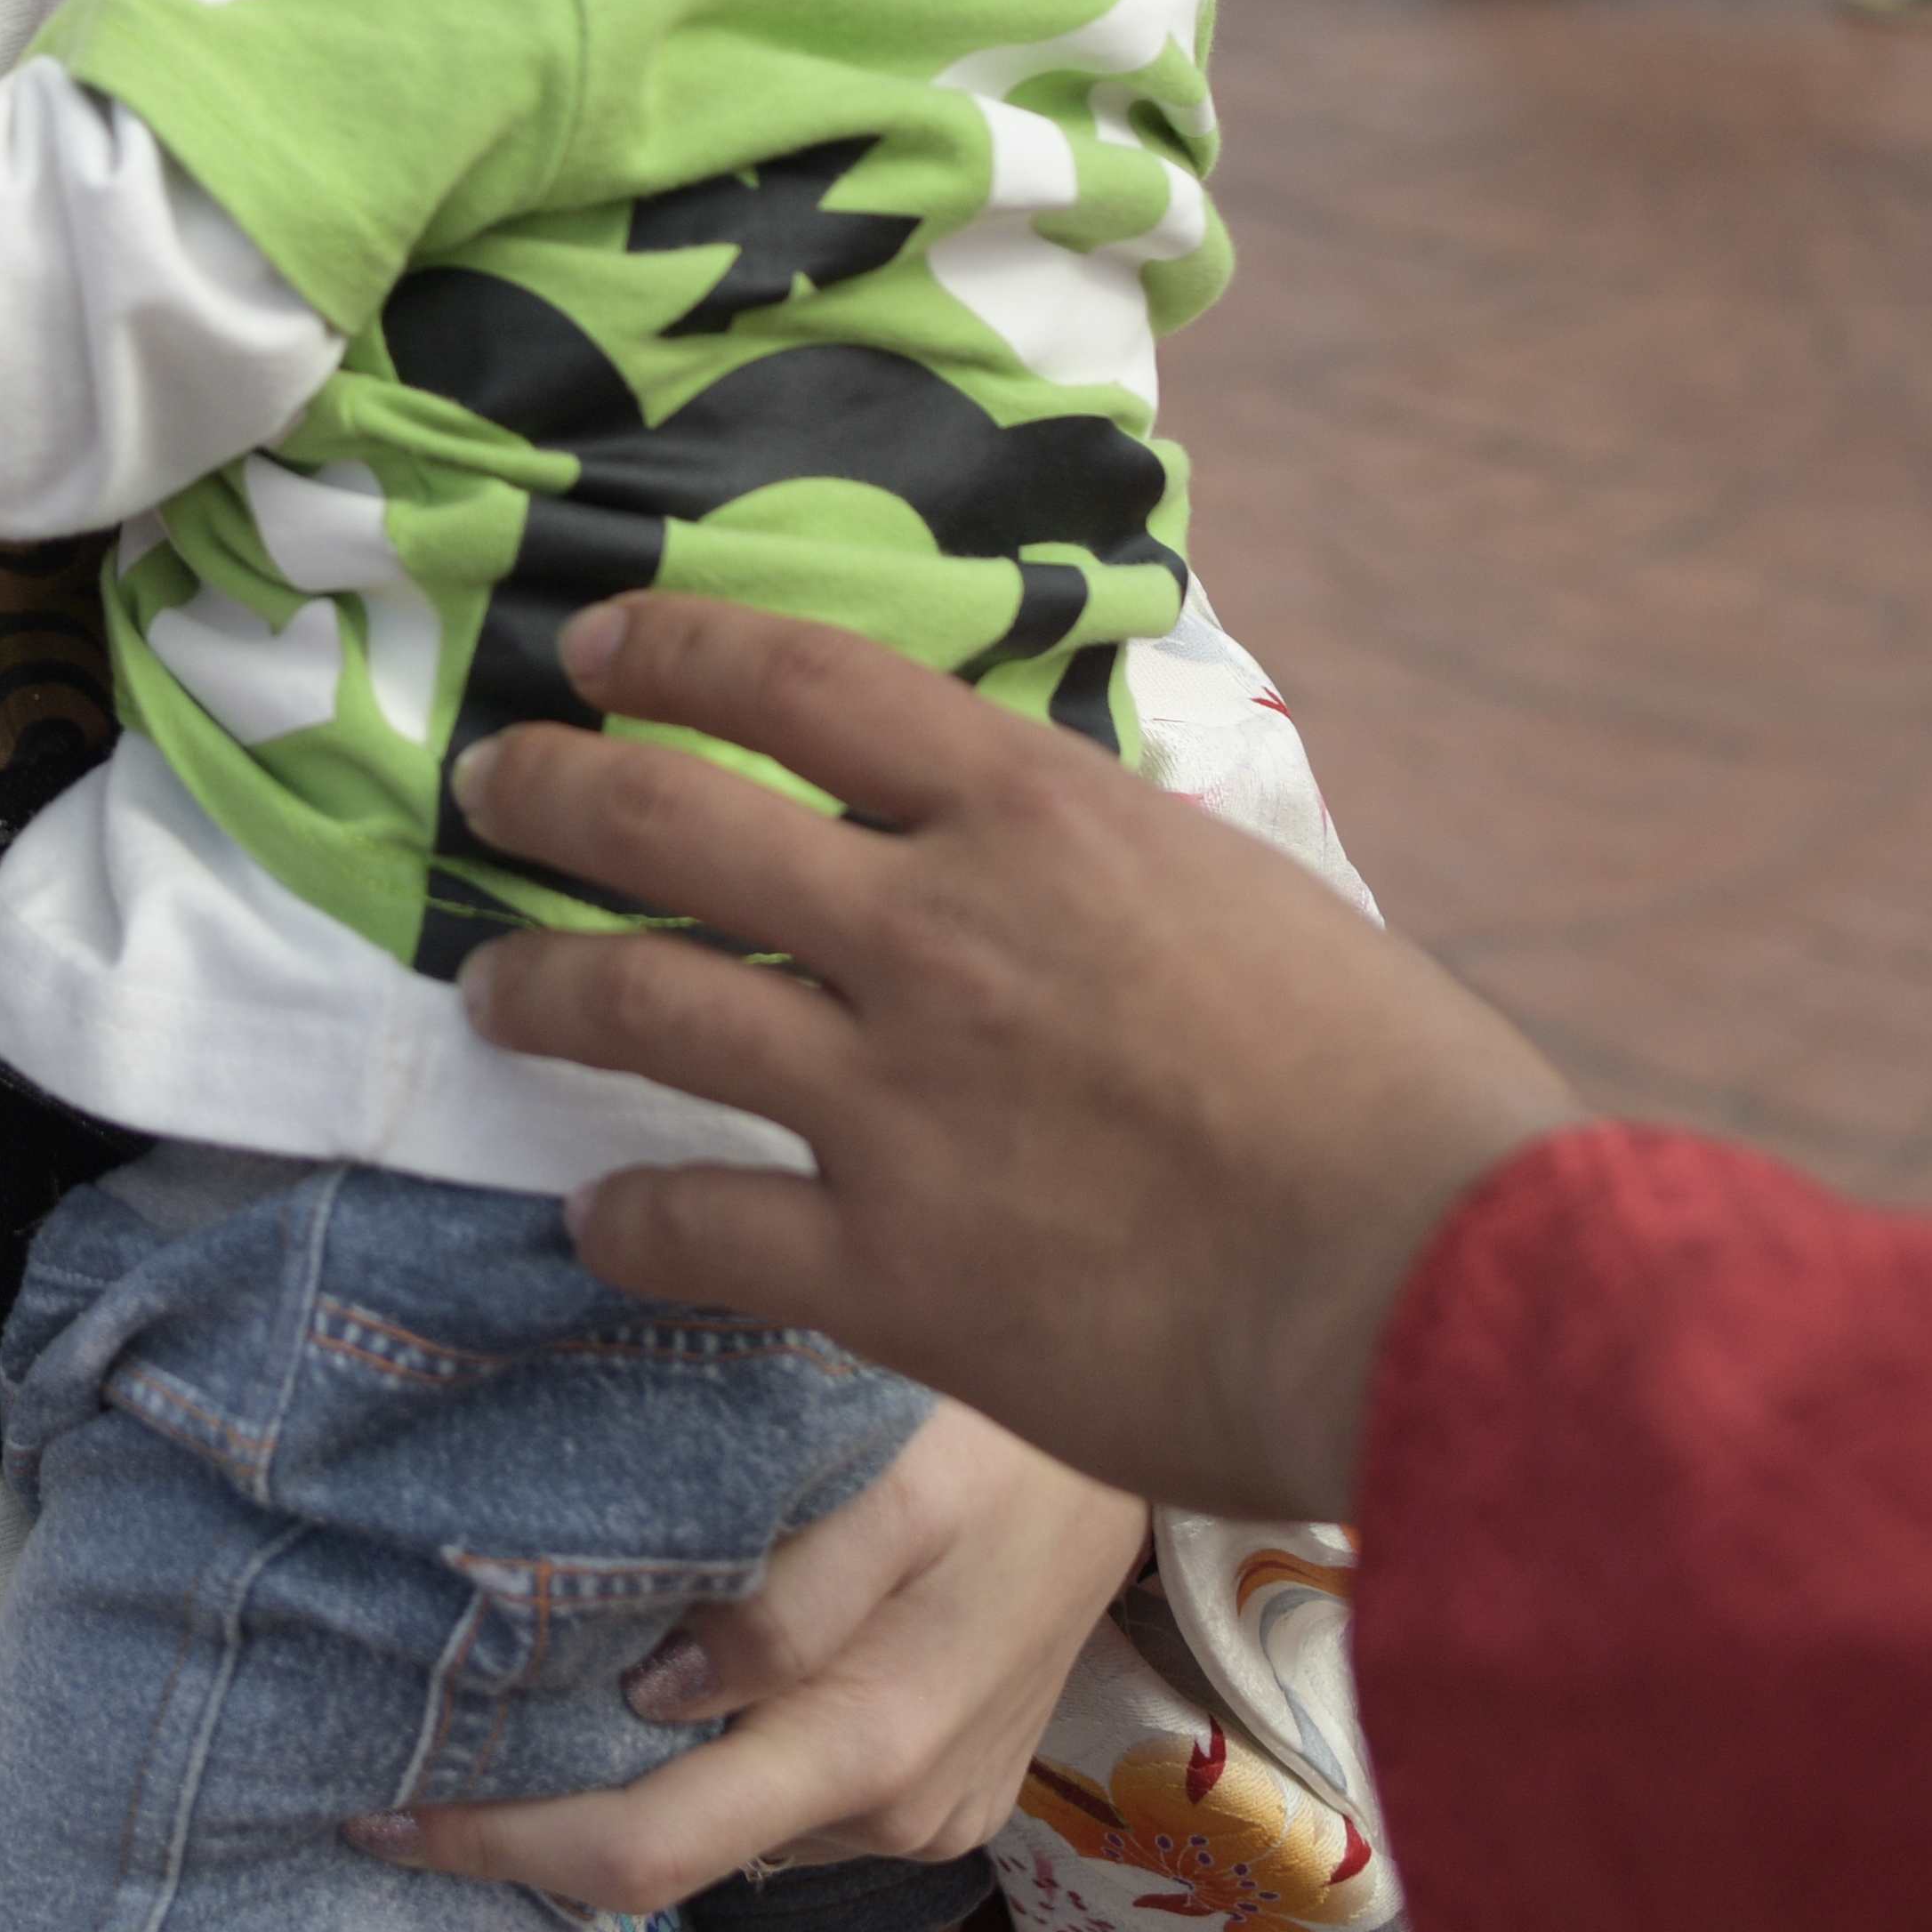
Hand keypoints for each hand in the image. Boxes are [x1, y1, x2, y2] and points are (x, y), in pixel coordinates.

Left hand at [352, 1398, 1145, 1907]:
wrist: (1170, 1410)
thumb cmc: (1003, 1416)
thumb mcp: (898, 1470)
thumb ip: (788, 1590)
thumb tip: (661, 1688)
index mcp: (868, 1742)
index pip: (642, 1850)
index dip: (499, 1836)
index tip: (370, 1804)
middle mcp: (893, 1803)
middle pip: (664, 1865)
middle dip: (521, 1839)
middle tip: (386, 1796)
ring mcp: (928, 1809)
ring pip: (729, 1823)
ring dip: (623, 1778)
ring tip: (512, 1697)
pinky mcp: (951, 1792)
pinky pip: (793, 1798)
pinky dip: (712, 1755)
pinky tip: (660, 1681)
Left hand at [448, 594, 1583, 1521]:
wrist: (1436, 1283)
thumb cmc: (1403, 1099)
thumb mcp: (1253, 907)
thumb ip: (1122, 876)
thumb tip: (1077, 865)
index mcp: (1042, 816)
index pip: (806, 681)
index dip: (675, 650)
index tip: (598, 648)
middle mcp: (937, 932)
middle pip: (674, 818)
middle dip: (553, 790)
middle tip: (495, 789)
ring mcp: (895, 1099)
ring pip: (645, 1001)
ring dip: (545, 986)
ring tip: (497, 992)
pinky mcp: (889, 1270)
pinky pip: (694, 1224)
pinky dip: (625, 1216)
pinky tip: (602, 1218)